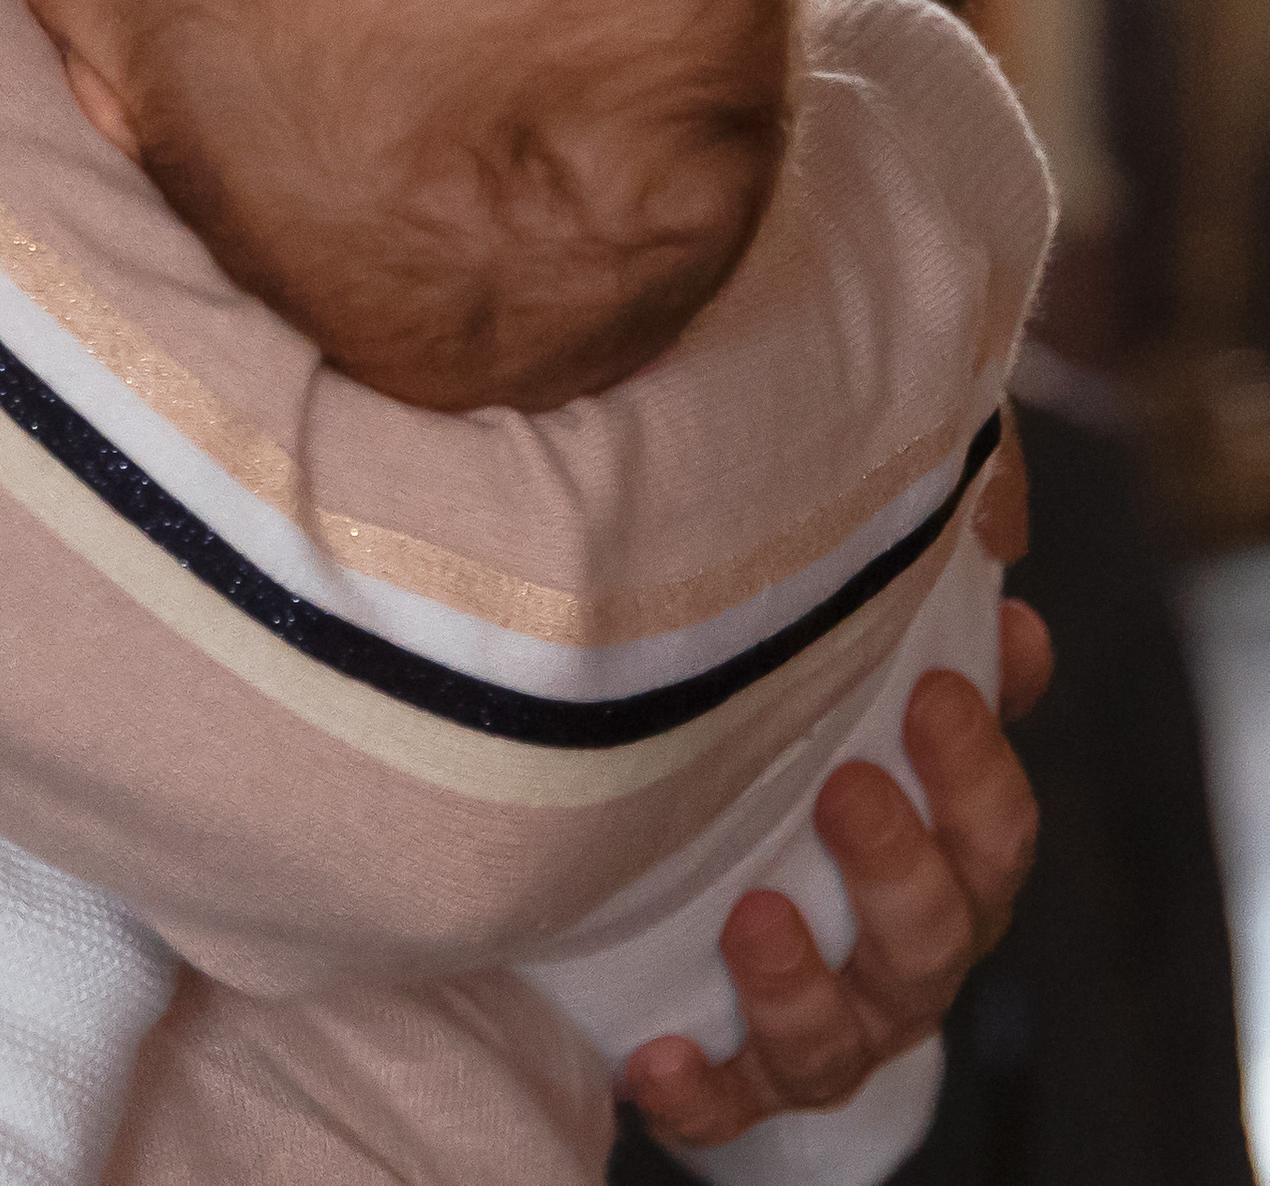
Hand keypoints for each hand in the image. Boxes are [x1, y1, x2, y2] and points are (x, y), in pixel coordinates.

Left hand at [620, 600, 1048, 1150]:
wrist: (703, 902)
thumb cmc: (801, 769)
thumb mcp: (862, 691)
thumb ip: (924, 623)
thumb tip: (991, 541)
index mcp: (947, 865)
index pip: (996, 829)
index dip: (976, 766)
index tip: (935, 688)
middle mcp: (901, 961)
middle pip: (937, 937)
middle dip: (900, 866)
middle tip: (849, 787)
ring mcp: (826, 1030)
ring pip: (840, 1039)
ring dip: (801, 986)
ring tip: (753, 915)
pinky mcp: (737, 1081)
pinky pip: (725, 1110)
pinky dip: (699, 1093)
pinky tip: (656, 1056)